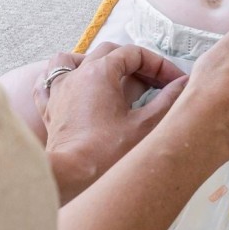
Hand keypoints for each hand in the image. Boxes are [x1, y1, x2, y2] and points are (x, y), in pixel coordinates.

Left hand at [34, 42, 188, 202]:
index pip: (135, 54)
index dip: (159, 64)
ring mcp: (58, 90)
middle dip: (134, 63)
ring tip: (108, 74)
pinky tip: (70, 85)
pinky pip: (46, 83)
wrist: (70, 177)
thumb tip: (183, 83)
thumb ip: (167, 99)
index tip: (173, 81)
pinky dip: (58, 78)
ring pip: (70, 59)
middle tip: (154, 82)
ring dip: (91, 61)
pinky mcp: (49, 109)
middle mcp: (77, 74)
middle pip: (109, 52)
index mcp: (101, 72)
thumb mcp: (145, 124)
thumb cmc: (106, 152)